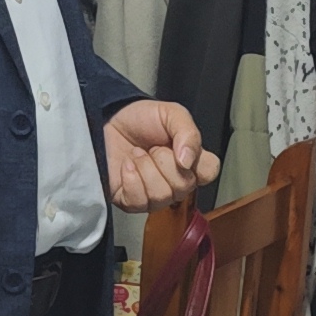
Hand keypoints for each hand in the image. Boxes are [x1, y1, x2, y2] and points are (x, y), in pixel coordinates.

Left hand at [103, 100, 219, 214]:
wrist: (106, 120)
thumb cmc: (139, 118)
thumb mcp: (170, 114)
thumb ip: (188, 132)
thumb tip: (188, 160)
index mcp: (190, 160)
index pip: (209, 172)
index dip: (196, 163)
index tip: (179, 149)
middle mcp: (174, 180)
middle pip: (184, 186)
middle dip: (163, 160)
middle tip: (152, 147)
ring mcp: (154, 193)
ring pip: (162, 195)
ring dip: (145, 168)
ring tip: (137, 154)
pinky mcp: (131, 201)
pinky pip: (140, 201)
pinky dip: (131, 178)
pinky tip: (127, 166)